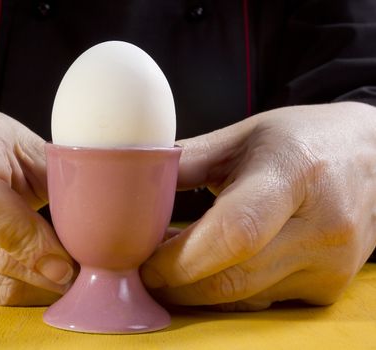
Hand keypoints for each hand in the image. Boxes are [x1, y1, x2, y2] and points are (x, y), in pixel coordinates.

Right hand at [0, 110, 73, 304]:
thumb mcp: (21, 141)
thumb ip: (54, 176)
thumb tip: (94, 225)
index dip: (27, 239)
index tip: (65, 260)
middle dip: (43, 271)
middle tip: (83, 273)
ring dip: (34, 286)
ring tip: (65, 277)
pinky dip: (15, 287)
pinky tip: (35, 274)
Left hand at [141, 102, 375, 310]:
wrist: (371, 157)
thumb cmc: (301, 139)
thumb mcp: (243, 134)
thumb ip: (185, 159)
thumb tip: (132, 182)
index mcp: (294, 172)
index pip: (235, 232)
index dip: (181, 258)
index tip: (144, 263)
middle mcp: (323, 226)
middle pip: (234, 278)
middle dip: (178, 285)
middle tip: (143, 274)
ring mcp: (331, 264)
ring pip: (244, 299)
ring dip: (197, 291)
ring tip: (169, 271)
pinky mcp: (329, 287)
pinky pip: (262, 301)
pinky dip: (226, 293)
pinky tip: (207, 272)